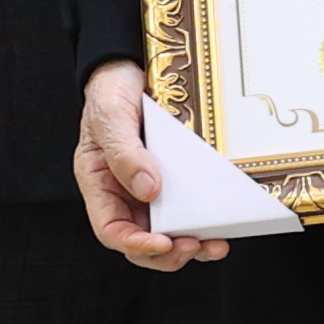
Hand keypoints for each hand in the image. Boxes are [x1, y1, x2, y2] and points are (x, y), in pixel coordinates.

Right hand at [72, 61, 232, 272]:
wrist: (131, 71)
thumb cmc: (111, 93)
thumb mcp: (110, 117)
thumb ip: (125, 153)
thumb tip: (147, 189)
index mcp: (100, 186)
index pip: (111, 230)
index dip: (135, 244)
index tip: (162, 243)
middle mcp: (124, 195)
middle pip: (142, 241)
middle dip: (168, 253)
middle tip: (193, 246)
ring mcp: (151, 191)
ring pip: (168, 234)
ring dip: (192, 246)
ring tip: (215, 245)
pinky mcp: (177, 183)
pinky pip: (189, 211)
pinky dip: (205, 224)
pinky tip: (222, 226)